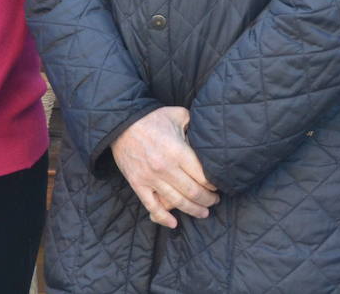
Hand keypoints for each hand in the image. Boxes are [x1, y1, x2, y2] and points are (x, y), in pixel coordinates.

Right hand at [111, 107, 218, 228]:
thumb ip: (194, 123)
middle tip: (214, 201)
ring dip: (192, 210)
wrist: (121, 124)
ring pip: (177, 202)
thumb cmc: (152, 118)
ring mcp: (151, 178)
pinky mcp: (138, 184)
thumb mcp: (178, 115)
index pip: (202, 176)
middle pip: (192, 191)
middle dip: (207, 200)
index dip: (213, 185)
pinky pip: (152, 206)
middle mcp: (166, 168)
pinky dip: (163, 218)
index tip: (218, 186)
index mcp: (178, 152)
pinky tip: (174, 224)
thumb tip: (207, 131)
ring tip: (203, 212)